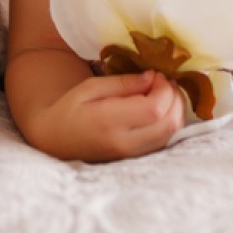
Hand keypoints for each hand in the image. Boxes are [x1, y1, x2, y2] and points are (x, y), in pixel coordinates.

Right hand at [33, 70, 185, 162]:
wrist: (57, 140)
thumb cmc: (70, 108)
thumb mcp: (90, 87)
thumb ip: (122, 83)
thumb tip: (152, 77)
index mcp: (109, 121)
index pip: (154, 108)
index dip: (163, 89)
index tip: (157, 73)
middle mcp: (125, 142)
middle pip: (169, 123)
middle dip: (174, 98)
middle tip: (165, 80)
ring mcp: (132, 154)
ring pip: (171, 134)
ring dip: (176, 110)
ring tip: (165, 91)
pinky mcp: (137, 159)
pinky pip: (165, 141)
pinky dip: (170, 122)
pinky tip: (162, 107)